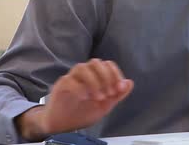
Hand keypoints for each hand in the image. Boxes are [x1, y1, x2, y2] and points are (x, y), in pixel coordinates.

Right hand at [16, 59, 133, 140]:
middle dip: (106, 77)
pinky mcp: (60, 87)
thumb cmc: (84, 112)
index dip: (115, 74)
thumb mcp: (105, 105)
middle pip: (95, 62)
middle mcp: (83, 74)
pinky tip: (85, 98)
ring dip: (94, 82)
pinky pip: (68, 80)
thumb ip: (117, 95)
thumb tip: (129, 83)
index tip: (119, 89)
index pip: (107, 64)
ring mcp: (70, 79)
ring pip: (81, 68)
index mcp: (95, 75)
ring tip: (99, 98)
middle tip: (109, 94)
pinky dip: (79, 88)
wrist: (64, 125)